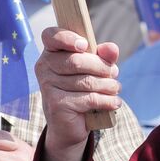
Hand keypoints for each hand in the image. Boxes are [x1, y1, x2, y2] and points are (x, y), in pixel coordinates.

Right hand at [34, 29, 122, 159]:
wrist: (69, 124)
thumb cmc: (82, 89)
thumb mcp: (95, 69)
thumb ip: (104, 56)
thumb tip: (112, 49)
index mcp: (50, 52)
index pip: (51, 36)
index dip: (68, 38)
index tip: (85, 45)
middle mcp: (44, 67)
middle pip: (77, 61)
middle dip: (103, 67)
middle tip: (114, 73)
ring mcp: (47, 86)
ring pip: (87, 81)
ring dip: (108, 85)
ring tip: (115, 88)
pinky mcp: (56, 105)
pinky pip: (89, 99)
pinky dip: (107, 101)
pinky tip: (115, 102)